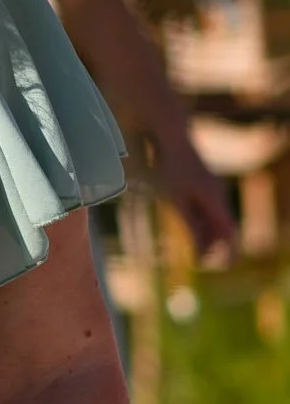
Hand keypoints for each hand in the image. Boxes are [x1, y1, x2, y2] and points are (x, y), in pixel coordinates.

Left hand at [156, 135, 238, 262]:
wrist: (171, 138)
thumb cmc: (172, 168)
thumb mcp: (177, 201)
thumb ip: (191, 224)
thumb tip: (201, 248)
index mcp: (215, 200)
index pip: (230, 231)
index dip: (231, 250)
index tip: (227, 265)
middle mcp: (218, 194)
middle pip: (223, 226)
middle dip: (215, 244)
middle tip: (200, 260)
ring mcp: (212, 187)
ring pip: (215, 216)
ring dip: (207, 233)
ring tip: (195, 247)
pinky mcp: (204, 183)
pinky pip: (208, 207)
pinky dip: (202, 220)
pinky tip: (190, 225)